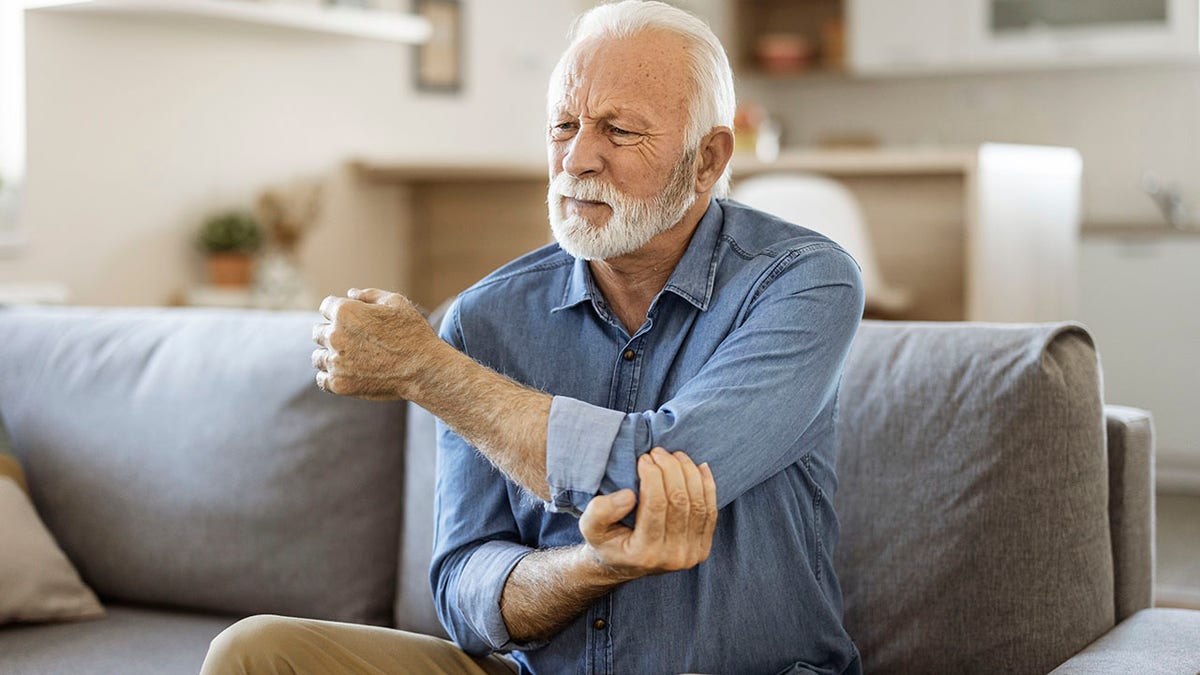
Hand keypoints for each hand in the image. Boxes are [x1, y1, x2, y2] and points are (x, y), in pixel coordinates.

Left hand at [311, 288, 438, 399]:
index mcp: (345, 312)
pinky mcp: (339, 384)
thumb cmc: (413, 333)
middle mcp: (335, 336)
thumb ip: (370, 295)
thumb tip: (350, 293)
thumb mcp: (397, 303)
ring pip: (318, 356)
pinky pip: (322, 379)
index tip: (353, 320)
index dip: (339, 311)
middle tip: (356, 341)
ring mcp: (335, 362)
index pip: (326, 307)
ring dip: (330, 355)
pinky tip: (348, 373)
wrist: (424, 370)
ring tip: (352, 359)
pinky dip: (332, 376)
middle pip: (318, 332)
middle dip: (333, 333)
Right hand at [578, 447, 717, 580]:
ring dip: (689, 473)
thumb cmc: (605, 541)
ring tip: (674, 455)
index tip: (643, 458)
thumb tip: (629, 495)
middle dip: (671, 469)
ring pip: (699, 504)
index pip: (655, 504)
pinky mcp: (703, 548)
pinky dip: (707, 486)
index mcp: (643, 553)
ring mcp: (691, 554)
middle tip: (658, 452)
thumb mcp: (589, 528)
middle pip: (680, 501)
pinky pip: (711, 512)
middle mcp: (672, 557)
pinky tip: (698, 467)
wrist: (623, 565)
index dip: (652, 475)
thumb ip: (600, 511)